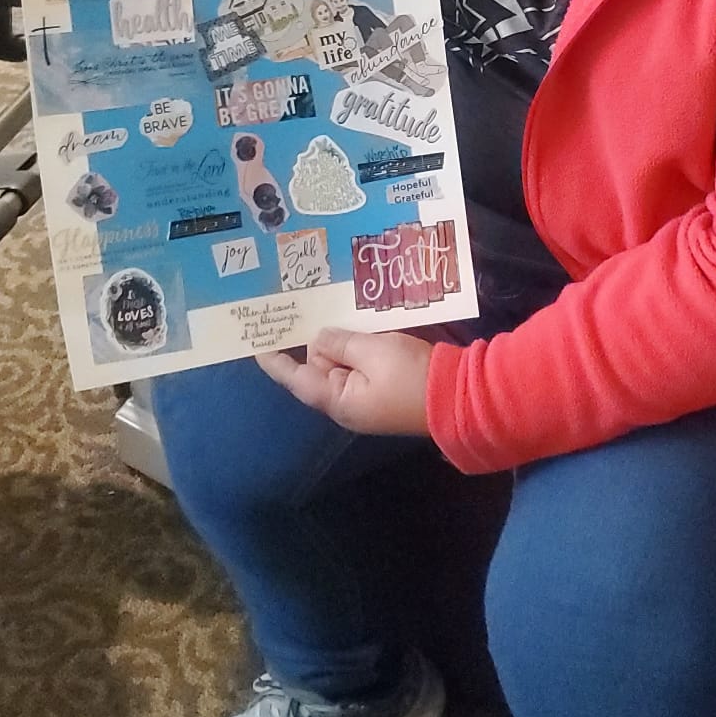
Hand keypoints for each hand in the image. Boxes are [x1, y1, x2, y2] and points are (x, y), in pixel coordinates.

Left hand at [256, 328, 432, 436]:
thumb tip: (319, 341)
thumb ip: (340, 342)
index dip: (275, 360)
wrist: (459, 397)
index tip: (256, 342)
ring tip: (360, 319)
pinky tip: (374, 330)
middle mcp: (347, 403)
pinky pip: (363, 365)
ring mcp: (367, 399)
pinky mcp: (385, 391)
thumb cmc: (411, 375)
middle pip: (319, 365)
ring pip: (343, 361)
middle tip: (335, 313)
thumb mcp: (372, 350)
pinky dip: (363, 348)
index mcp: (337, 400)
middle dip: (324, 341)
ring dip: (348, 341)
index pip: (295, 378)